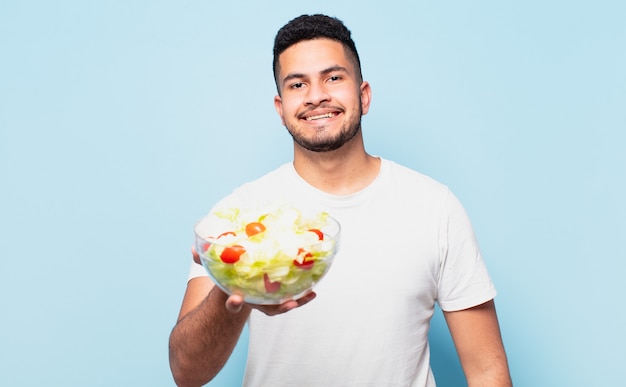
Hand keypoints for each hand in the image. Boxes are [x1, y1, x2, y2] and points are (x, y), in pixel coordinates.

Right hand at [191, 246, 316, 315]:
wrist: (238, 292)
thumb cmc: (229, 278)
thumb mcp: (216, 270)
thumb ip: (204, 261)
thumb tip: (193, 250)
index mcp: (237, 296)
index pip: (233, 303)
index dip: (234, 303)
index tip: (234, 300)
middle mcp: (254, 303)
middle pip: (265, 309)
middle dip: (277, 307)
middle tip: (288, 304)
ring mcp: (267, 302)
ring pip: (282, 306)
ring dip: (295, 303)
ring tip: (308, 296)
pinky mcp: (278, 298)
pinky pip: (290, 299)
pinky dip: (302, 297)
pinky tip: (313, 292)